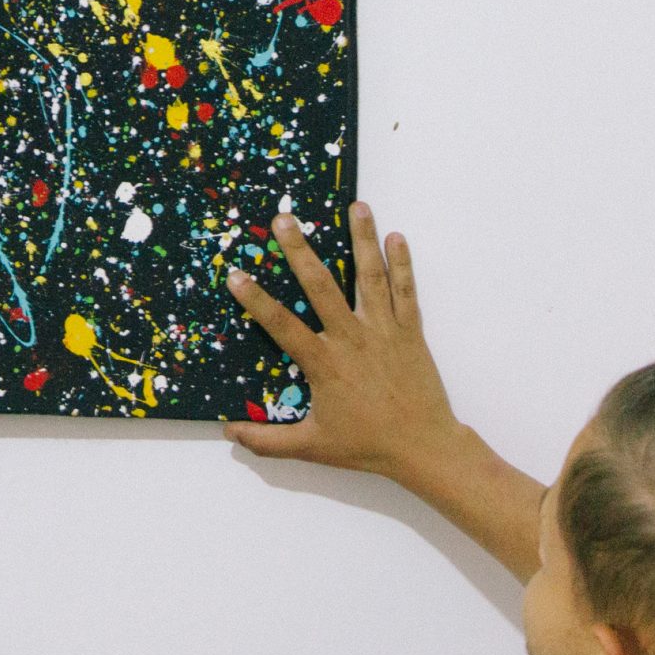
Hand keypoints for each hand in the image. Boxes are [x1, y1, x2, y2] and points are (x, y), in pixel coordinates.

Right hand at [223, 203, 470, 481]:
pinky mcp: (411, 332)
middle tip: (284, 219)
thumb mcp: (312, 446)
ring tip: (357, 206)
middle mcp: (352, 339)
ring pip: (370, 277)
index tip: (236, 274)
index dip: (256, 300)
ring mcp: (384, 331)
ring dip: (363, 239)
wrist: (424, 448)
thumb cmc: (368, 446)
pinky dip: (402, 263)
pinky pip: (406, 292)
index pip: (282, 325)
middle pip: (322, 287)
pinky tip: (396, 236)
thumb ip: (268, 441)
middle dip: (301, 250)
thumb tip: (229, 432)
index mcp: (325, 364)